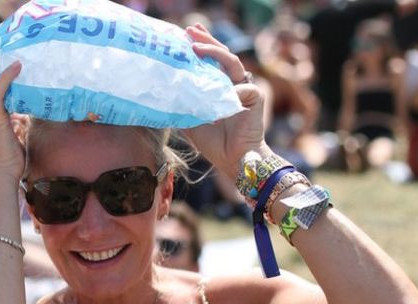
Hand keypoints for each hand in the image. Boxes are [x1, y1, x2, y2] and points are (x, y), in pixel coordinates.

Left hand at [180, 24, 266, 180]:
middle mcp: (234, 83)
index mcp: (220, 87)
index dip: (202, 46)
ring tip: (197, 47)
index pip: (211, 61)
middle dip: (207, 40)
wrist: (232, 159)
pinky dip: (234, 87)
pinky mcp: (256, 98)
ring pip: (233, 62)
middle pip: (222, 55)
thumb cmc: (213, 142)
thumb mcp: (190, 120)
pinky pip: (246, 87)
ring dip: (215, 52)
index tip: (187, 34)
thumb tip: (161, 94)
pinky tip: (223, 90)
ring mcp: (245, 88)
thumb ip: (183, 105)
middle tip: (191, 30)